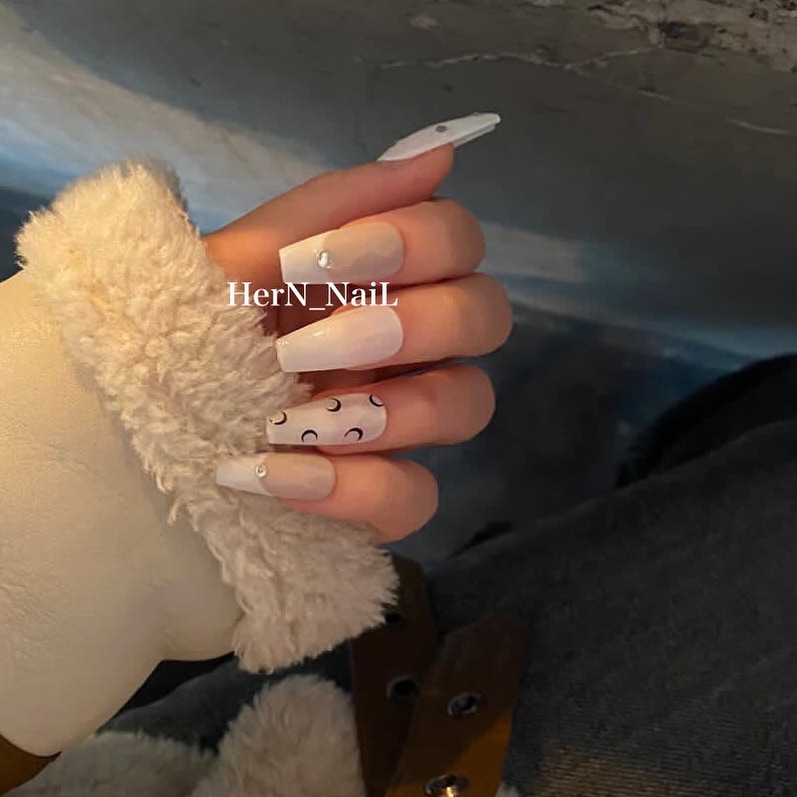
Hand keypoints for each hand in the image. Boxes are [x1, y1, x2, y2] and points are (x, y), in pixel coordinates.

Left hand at [205, 145, 511, 539]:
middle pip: (486, 316)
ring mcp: (402, 422)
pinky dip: (353, 491)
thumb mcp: (245, 260)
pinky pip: (415, 500)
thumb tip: (440, 149)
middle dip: (409, 324)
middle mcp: (410, 343)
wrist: (133, 414)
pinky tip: (276, 477)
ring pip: (469, 405)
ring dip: (391, 411)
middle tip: (307, 346)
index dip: (412, 244)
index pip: (459, 241)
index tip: (315, 262)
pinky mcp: (381, 494)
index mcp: (383, 279)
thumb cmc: (190, 325)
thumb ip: (338, 204)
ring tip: (291, 423)